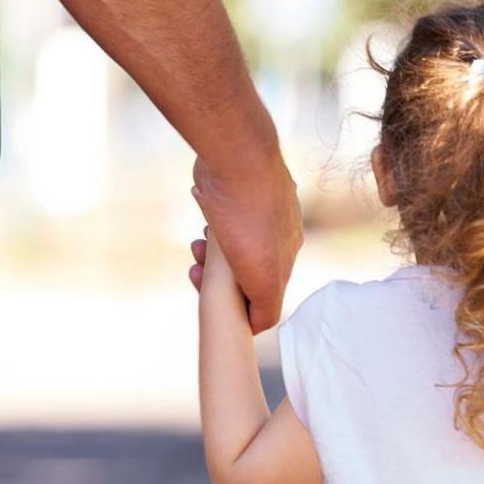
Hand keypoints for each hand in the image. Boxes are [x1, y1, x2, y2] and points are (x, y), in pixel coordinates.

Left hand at [192, 151, 302, 332]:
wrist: (238, 157)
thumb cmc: (248, 216)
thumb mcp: (262, 276)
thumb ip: (266, 305)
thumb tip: (260, 326)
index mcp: (288, 256)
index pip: (267, 298)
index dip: (240, 309)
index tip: (214, 308)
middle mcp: (279, 236)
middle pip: (248, 275)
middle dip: (220, 282)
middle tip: (195, 273)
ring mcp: (260, 214)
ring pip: (233, 251)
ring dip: (212, 258)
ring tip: (196, 247)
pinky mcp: (240, 195)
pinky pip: (226, 224)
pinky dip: (212, 233)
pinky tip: (203, 224)